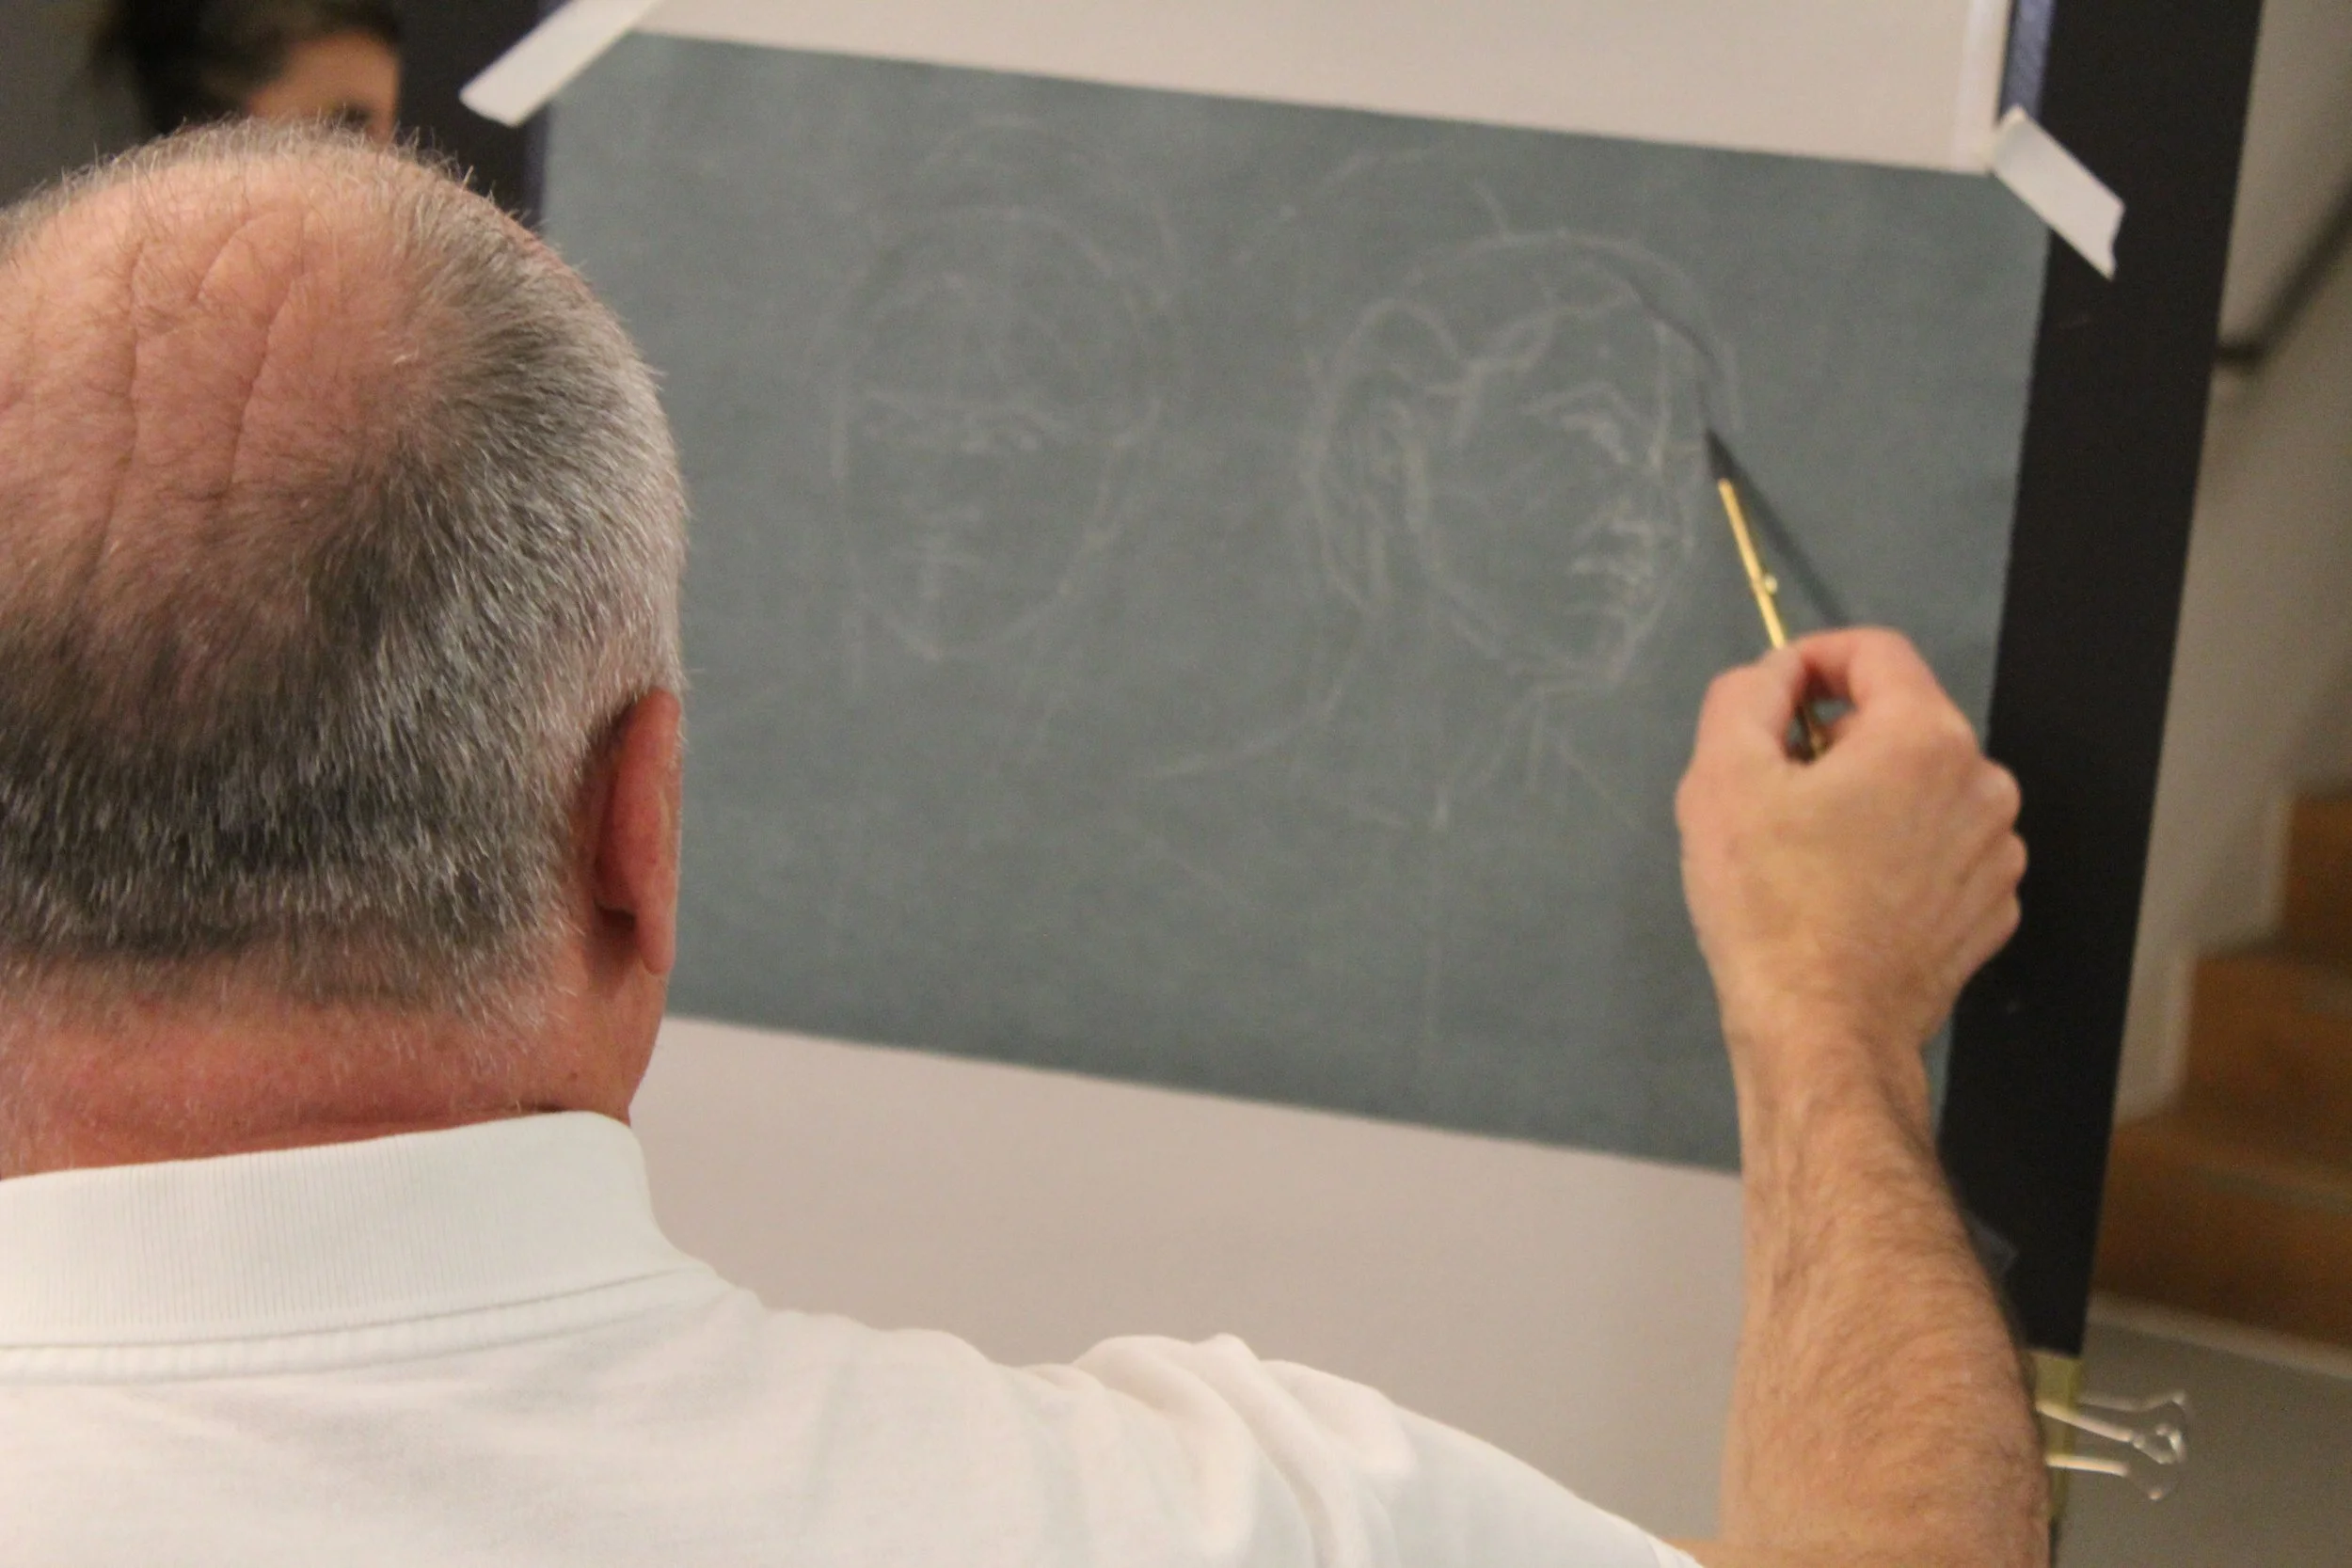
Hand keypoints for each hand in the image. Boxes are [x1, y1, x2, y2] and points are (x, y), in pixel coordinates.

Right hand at [1675, 629, 2024, 1103]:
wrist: (1822, 1029)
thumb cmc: (1768, 904)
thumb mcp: (1721, 777)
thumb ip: (1747, 694)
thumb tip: (1777, 675)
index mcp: (1925, 737)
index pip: (1877, 651)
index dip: (1814, 658)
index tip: (1774, 695)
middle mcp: (1983, 784)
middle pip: (1901, 721)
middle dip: (1837, 740)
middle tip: (1778, 793)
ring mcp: (1998, 852)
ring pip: (1924, 787)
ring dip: (1871, 797)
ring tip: (1811, 853)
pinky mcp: (1991, 908)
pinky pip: (1941, 849)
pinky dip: (1899, 852)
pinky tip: (1850, 894)